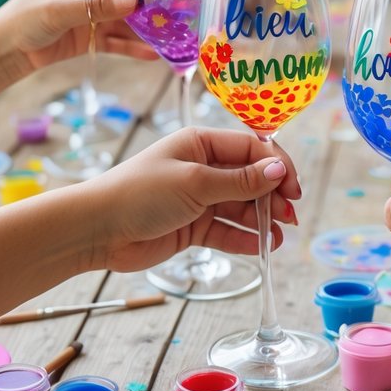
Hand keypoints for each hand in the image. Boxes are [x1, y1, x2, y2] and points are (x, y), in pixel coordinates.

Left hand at [0, 0, 155, 76]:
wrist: (3, 53)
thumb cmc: (21, 20)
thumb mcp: (58, 10)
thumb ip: (97, 5)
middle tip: (175, 7)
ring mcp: (92, 14)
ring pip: (126, 19)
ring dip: (146, 27)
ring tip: (170, 35)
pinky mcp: (91, 37)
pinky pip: (118, 40)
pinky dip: (133, 47)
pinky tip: (152, 55)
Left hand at [85, 128, 301, 273]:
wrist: (97, 229)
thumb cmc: (141, 193)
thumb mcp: (195, 183)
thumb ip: (239, 181)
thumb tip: (279, 169)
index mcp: (202, 143)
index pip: (251, 148)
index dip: (276, 165)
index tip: (293, 189)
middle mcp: (203, 167)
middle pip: (250, 178)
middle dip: (272, 195)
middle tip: (290, 216)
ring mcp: (198, 198)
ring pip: (240, 206)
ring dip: (261, 219)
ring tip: (278, 236)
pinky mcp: (192, 226)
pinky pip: (226, 230)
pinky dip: (245, 237)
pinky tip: (262, 246)